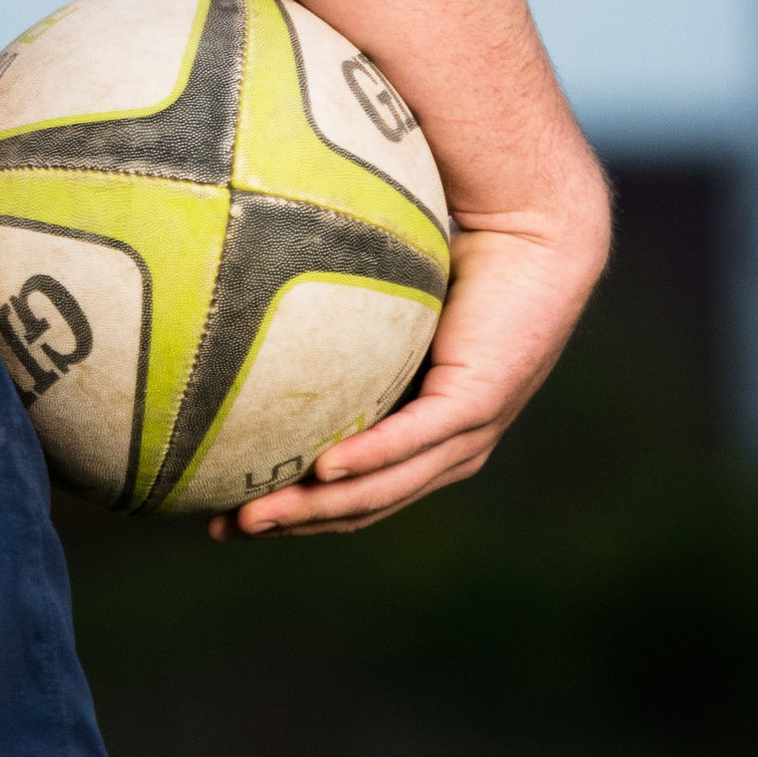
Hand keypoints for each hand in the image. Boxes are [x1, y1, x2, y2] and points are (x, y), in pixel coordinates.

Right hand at [212, 191, 609, 540]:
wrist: (535, 228)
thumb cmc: (457, 247)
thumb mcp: (383, 295)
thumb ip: (333, 307)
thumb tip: (252, 279)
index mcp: (427, 433)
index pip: (354, 491)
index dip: (292, 508)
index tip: (225, 510)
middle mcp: (448, 448)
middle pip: (359, 506)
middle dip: (289, 522)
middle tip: (222, 528)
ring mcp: (467, 431)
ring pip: (382, 487)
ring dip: (316, 508)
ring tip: (255, 515)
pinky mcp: (478, 401)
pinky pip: (413, 437)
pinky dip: (367, 457)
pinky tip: (322, 469)